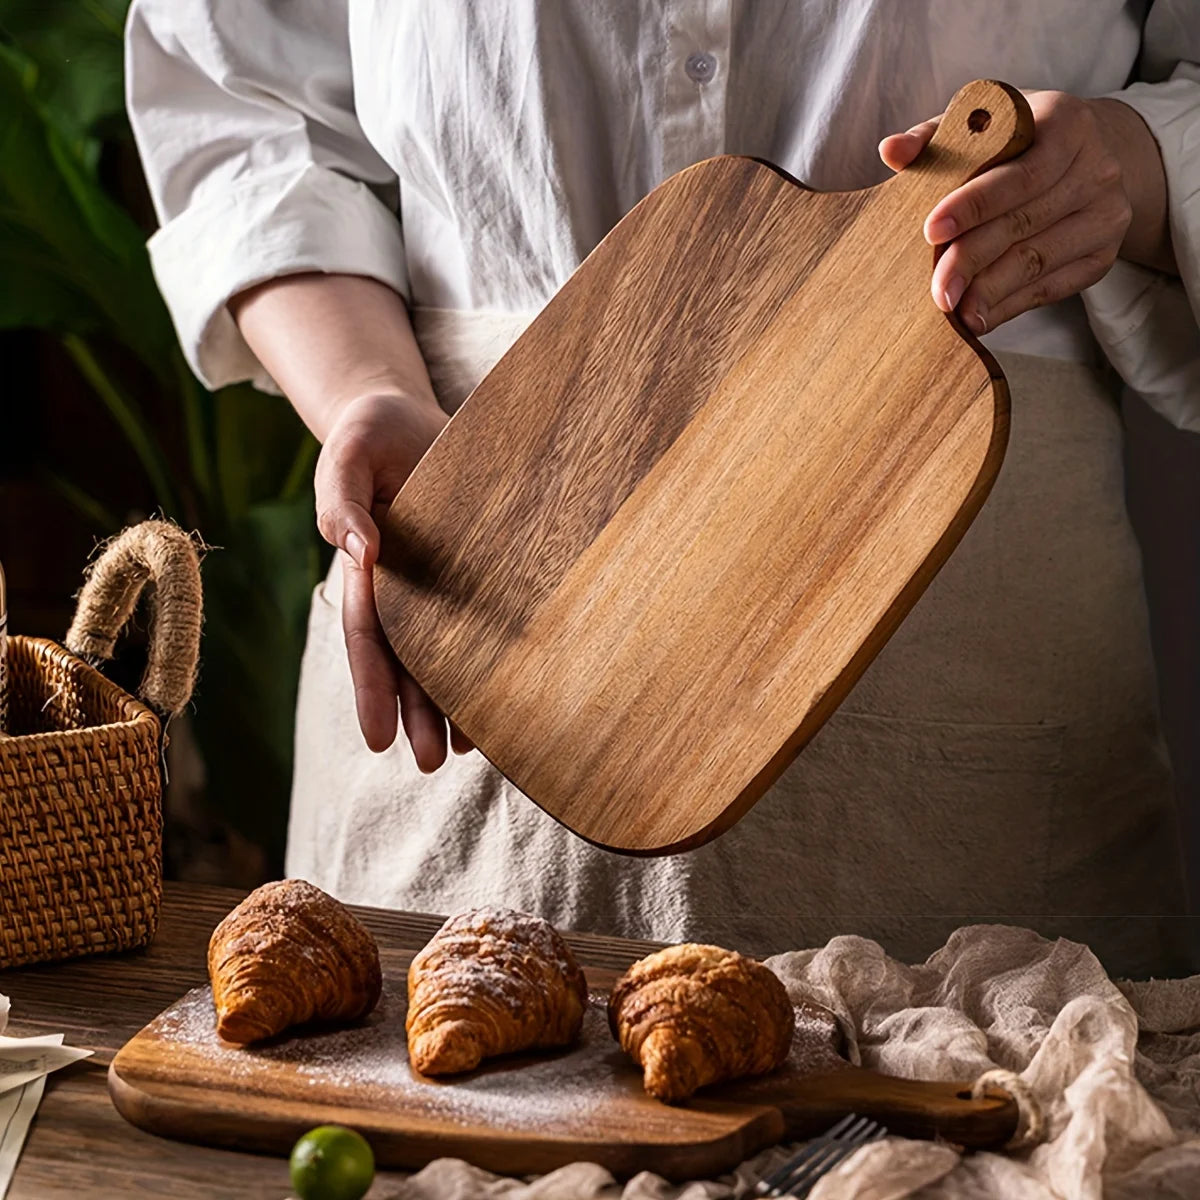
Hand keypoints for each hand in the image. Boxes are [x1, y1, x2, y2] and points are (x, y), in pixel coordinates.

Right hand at [314, 391, 473, 765]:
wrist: (411, 418)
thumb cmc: (371, 435)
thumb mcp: (346, 456)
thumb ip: (341, 502)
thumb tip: (361, 552)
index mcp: (365, 567)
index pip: (366, 635)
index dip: (372, 687)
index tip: (379, 740)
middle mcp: (401, 584)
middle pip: (406, 658)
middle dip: (416, 713)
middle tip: (432, 763)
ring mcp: (440, 579)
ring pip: (443, 650)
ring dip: (452, 700)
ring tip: (471, 750)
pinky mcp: (479, 564)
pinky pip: (484, 615)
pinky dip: (490, 653)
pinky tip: (508, 688)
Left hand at [879, 90, 1173, 333]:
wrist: (1092, 157)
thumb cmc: (1019, 141)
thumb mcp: (983, 126)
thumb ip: (935, 138)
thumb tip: (890, 151)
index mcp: (1066, 122)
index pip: (1019, 172)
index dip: (974, 204)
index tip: (932, 231)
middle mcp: (1097, 167)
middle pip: (1024, 222)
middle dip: (973, 258)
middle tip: (937, 290)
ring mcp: (1107, 214)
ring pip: (1038, 260)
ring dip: (990, 291)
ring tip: (954, 310)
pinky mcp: (1103, 256)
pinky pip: (1051, 288)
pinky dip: (1009, 306)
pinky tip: (978, 317)